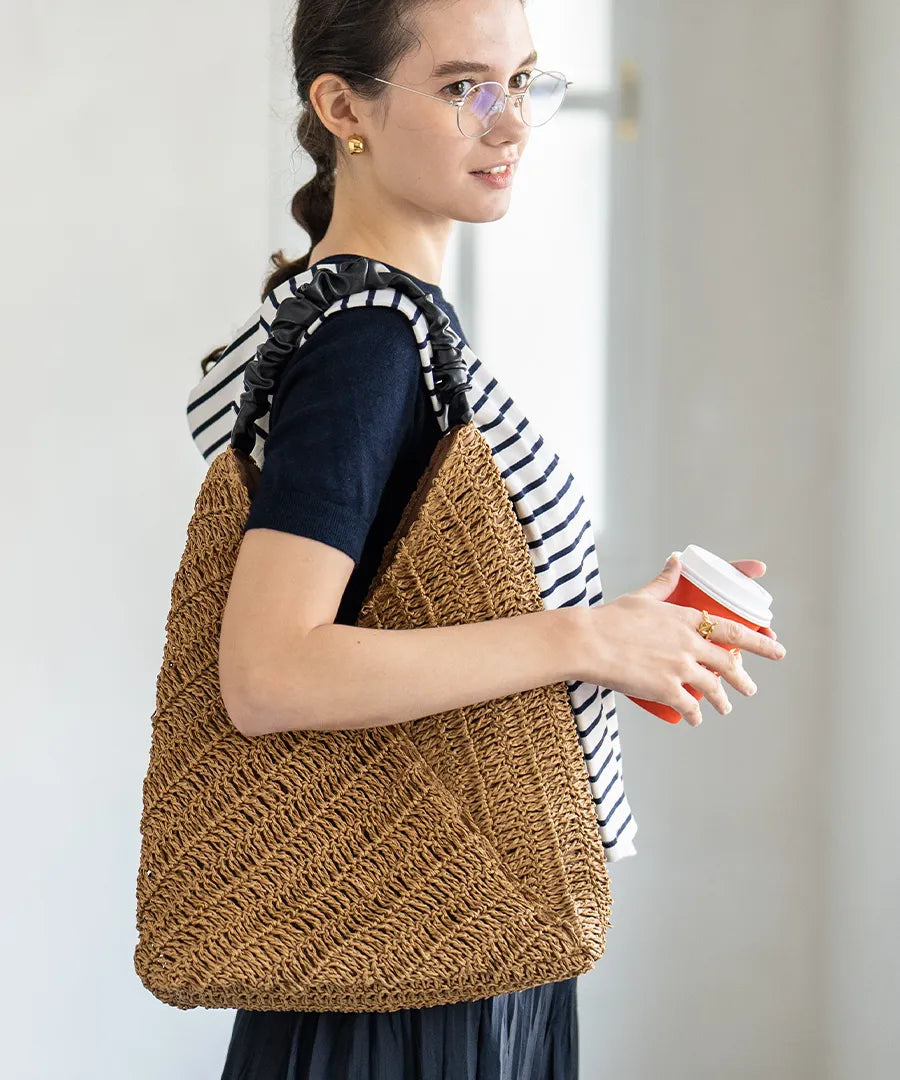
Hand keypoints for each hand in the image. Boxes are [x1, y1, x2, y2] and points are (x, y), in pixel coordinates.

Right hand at [574, 556, 784, 726]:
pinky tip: (695, 720)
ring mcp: (680, 668)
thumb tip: (677, 561)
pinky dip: (695, 715)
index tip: (776, 647)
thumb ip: (664, 581)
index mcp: (687, 619)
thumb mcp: (643, 597)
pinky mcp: (666, 689)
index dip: (759, 641)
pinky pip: (690, 707)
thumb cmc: (611, 618)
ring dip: (722, 701)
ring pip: (713, 688)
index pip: (733, 631)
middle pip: (728, 664)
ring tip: (725, 709)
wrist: (589, 642)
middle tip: (751, 688)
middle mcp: (690, 644)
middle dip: (744, 679)